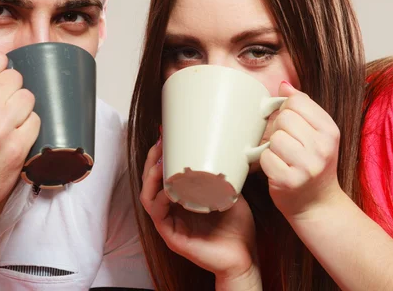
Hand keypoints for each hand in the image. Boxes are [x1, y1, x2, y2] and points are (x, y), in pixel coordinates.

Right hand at [0, 46, 40, 236]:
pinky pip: (37, 122)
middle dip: (11, 91)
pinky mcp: (17, 149)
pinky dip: (29, 130)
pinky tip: (15, 139)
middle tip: (0, 109)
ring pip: (29, 98)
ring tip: (8, 125)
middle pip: (16, 78)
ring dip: (23, 110)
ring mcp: (1, 129)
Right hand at [140, 139, 258, 282]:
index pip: (162, 176)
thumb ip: (223, 174)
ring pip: (148, 198)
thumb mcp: (230, 192)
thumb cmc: (236, 228)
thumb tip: (226, 149)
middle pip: (150, 183)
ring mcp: (170, 224)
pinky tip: (168, 189)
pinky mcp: (172, 237)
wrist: (244, 257)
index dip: (160, 157)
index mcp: (181, 200)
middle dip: (151, 162)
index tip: (165, 136)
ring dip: (151, 178)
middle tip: (159, 144)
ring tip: (160, 164)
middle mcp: (172, 211)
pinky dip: (161, 200)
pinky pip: (158, 216)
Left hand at [260, 81, 343, 219]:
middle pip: (283, 118)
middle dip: (278, 130)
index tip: (290, 125)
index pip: (296, 102)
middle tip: (286, 145)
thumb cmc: (313, 165)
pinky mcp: (289, 181)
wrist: (317, 204)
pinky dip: (266, 163)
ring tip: (282, 158)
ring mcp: (307, 166)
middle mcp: (322, 147)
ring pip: (274, 138)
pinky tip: (277, 169)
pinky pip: (265, 158)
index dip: (286, 110)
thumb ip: (302, 108)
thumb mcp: (317, 134)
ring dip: (272, 148)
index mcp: (330, 130)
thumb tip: (284, 85)